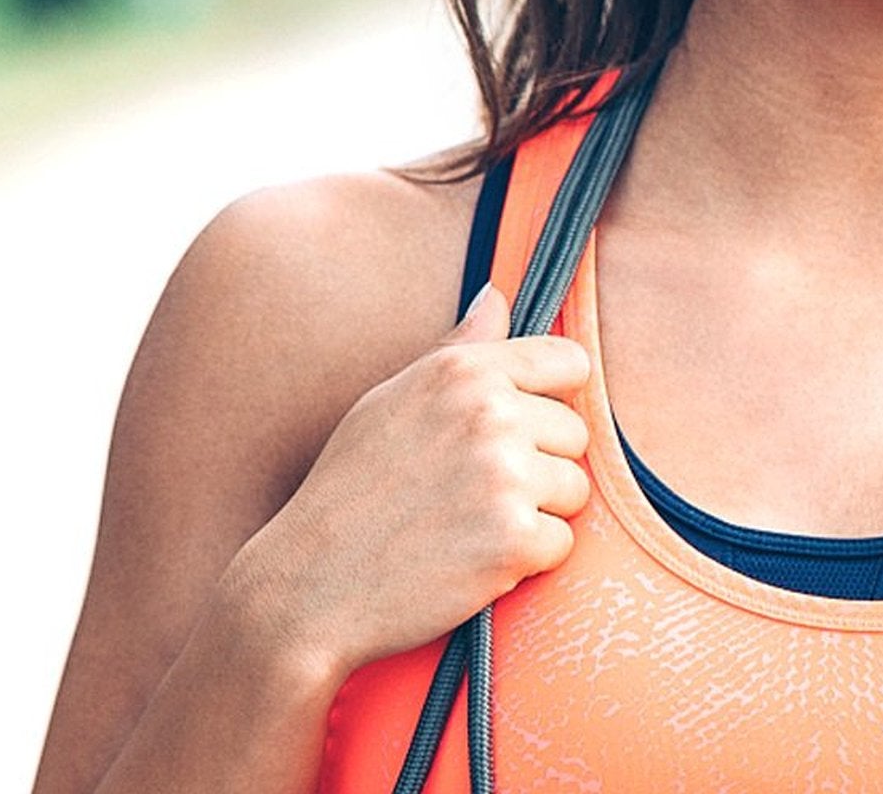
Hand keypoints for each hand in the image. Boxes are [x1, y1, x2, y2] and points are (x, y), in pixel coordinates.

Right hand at [244, 285, 592, 674]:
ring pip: (574, 490)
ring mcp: (504, 475)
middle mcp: (491, 413)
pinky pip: (561, 543)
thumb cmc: (349, 488)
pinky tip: (472, 559)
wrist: (306, 586)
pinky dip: (526, 561)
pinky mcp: (513, 538)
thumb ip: (458, 348)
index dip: (553, 399)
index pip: (570, 362)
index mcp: (464, 371)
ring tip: (471, 525)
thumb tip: (497, 295)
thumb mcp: (391, 398)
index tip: (523, 428)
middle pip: (576, 433)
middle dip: (541, 465)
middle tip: (476, 492)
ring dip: (537, 514)